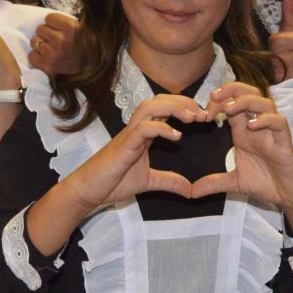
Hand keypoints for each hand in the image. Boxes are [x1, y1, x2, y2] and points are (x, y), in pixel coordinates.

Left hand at [29, 12, 80, 76]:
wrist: (88, 66)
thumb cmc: (81, 44)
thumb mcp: (78, 27)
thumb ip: (64, 20)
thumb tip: (47, 16)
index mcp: (71, 28)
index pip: (49, 18)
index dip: (53, 23)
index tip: (58, 28)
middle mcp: (62, 41)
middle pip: (40, 29)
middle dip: (45, 33)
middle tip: (54, 39)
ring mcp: (54, 55)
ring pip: (34, 41)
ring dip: (40, 44)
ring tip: (50, 48)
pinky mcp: (48, 67)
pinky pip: (32, 56)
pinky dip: (37, 56)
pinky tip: (46, 57)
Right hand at [64, 94, 203, 212]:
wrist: (89, 191)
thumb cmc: (112, 182)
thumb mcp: (149, 182)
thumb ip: (169, 182)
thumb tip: (190, 190)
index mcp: (143, 133)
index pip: (165, 109)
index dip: (185, 108)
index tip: (204, 117)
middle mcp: (136, 129)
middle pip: (160, 100)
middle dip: (183, 102)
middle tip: (203, 113)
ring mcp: (129, 135)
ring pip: (150, 107)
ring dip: (174, 108)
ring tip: (193, 117)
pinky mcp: (123, 145)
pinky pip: (143, 128)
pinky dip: (161, 128)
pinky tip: (176, 137)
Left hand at [191, 84, 292, 236]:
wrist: (288, 197)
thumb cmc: (266, 183)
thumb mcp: (234, 183)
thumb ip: (213, 183)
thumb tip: (190, 192)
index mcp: (244, 131)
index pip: (232, 103)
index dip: (217, 102)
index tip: (203, 114)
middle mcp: (258, 127)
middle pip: (249, 93)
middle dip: (231, 90)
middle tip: (214, 98)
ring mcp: (272, 133)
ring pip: (264, 102)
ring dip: (246, 101)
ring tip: (229, 109)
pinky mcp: (284, 143)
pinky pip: (279, 122)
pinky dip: (266, 120)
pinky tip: (251, 126)